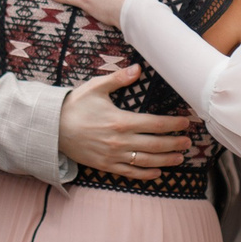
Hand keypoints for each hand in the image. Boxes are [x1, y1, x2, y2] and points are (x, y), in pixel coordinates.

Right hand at [57, 65, 193, 178]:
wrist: (52, 128)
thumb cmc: (75, 105)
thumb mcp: (96, 87)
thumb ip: (118, 79)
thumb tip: (137, 68)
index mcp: (121, 121)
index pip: (155, 124)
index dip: (173, 124)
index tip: (185, 123)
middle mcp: (120, 141)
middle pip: (155, 144)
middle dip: (174, 143)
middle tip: (188, 142)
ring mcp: (113, 156)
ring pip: (146, 160)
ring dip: (165, 160)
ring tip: (179, 158)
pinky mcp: (105, 165)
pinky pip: (129, 172)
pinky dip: (145, 174)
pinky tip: (157, 172)